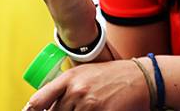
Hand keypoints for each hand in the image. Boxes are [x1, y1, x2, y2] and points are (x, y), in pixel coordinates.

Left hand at [23, 59, 148, 110]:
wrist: (141, 77)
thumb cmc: (113, 75)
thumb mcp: (85, 73)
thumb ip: (65, 86)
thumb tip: (45, 106)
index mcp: (69, 78)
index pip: (38, 101)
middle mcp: (76, 90)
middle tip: (74, 108)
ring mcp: (89, 104)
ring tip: (91, 106)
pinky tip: (98, 109)